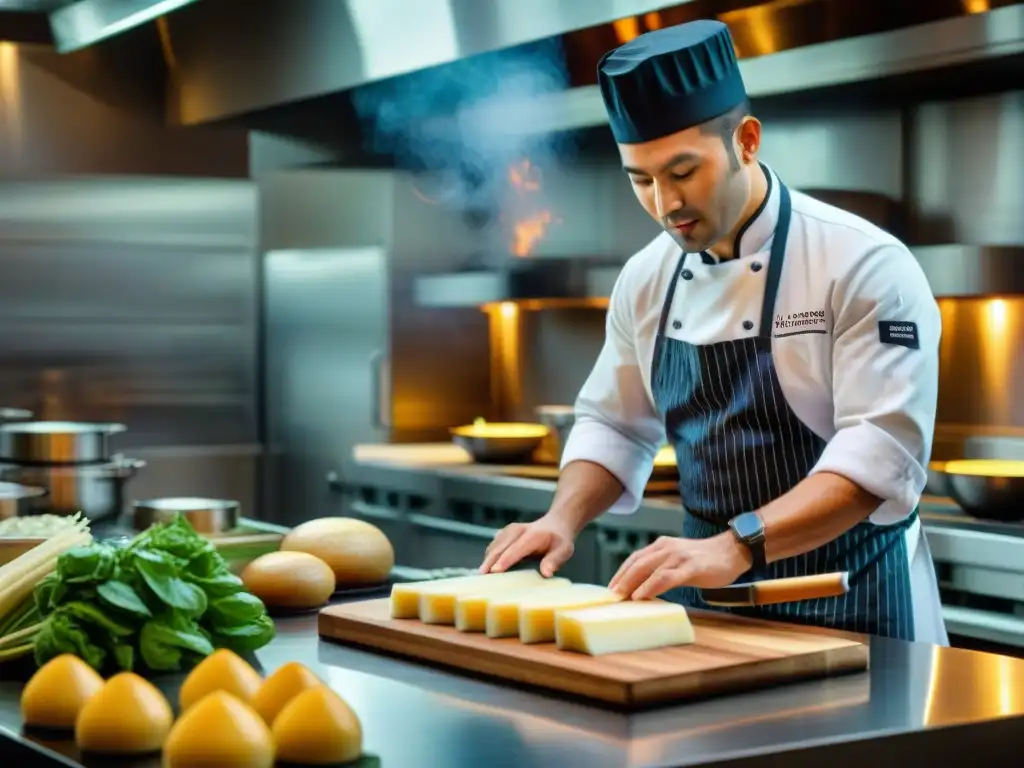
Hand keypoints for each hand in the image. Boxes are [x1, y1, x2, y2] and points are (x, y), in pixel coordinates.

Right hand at [479, 515, 574, 576]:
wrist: (555, 524)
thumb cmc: (559, 541)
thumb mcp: (564, 550)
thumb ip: (555, 560)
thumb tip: (546, 573)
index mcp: (533, 535)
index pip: (516, 548)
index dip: (505, 560)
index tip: (495, 570)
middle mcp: (518, 530)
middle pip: (500, 547)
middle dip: (490, 562)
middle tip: (481, 578)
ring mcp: (509, 531)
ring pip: (494, 546)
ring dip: (487, 560)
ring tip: (480, 577)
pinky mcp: (504, 534)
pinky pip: (493, 546)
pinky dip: (488, 557)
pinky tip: (486, 569)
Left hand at [608, 533, 751, 599]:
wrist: (732, 550)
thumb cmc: (705, 560)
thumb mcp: (678, 560)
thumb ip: (662, 568)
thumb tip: (644, 587)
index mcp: (662, 546)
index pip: (635, 558)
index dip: (621, 573)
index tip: (610, 588)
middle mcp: (667, 548)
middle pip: (637, 563)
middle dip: (621, 579)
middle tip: (610, 596)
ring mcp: (678, 557)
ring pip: (648, 569)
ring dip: (632, 583)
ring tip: (621, 597)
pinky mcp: (691, 567)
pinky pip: (666, 577)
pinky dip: (651, 586)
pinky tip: (642, 596)